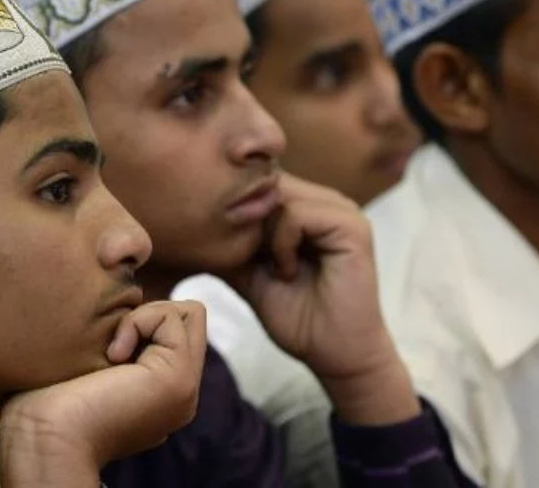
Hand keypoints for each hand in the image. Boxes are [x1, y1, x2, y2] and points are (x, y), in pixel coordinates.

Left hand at [0, 300, 206, 486]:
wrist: (45, 439)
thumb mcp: (86, 369)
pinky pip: (175, 316)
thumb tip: (118, 333)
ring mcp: (184, 387)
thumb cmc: (44, 408)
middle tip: (115, 341)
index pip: (174, 333)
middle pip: (189, 319)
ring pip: (189, 313)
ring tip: (112, 351)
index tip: (104, 348)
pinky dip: (139, 320)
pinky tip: (113, 356)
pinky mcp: (178, 377)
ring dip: (145, 315)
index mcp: (159, 396)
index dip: (141, 321)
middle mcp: (179, 394)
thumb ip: (112, 351)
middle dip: (153, 310)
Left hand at [226, 173, 418, 424]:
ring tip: (277, 270)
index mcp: (307, 206)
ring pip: (279, 194)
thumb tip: (187, 224)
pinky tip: (288, 271)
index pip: (260, 183)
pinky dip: (282, 244)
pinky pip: (297, 214)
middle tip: (251, 260)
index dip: (238, 209)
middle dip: (248, 221)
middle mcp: (326, 200)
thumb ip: (229, 243)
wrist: (334, 354)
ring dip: (266, 236)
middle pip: (267, 183)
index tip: (234, 250)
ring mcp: (341, 209)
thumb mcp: (249, 272)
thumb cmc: (296, 315)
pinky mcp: (351, 225)